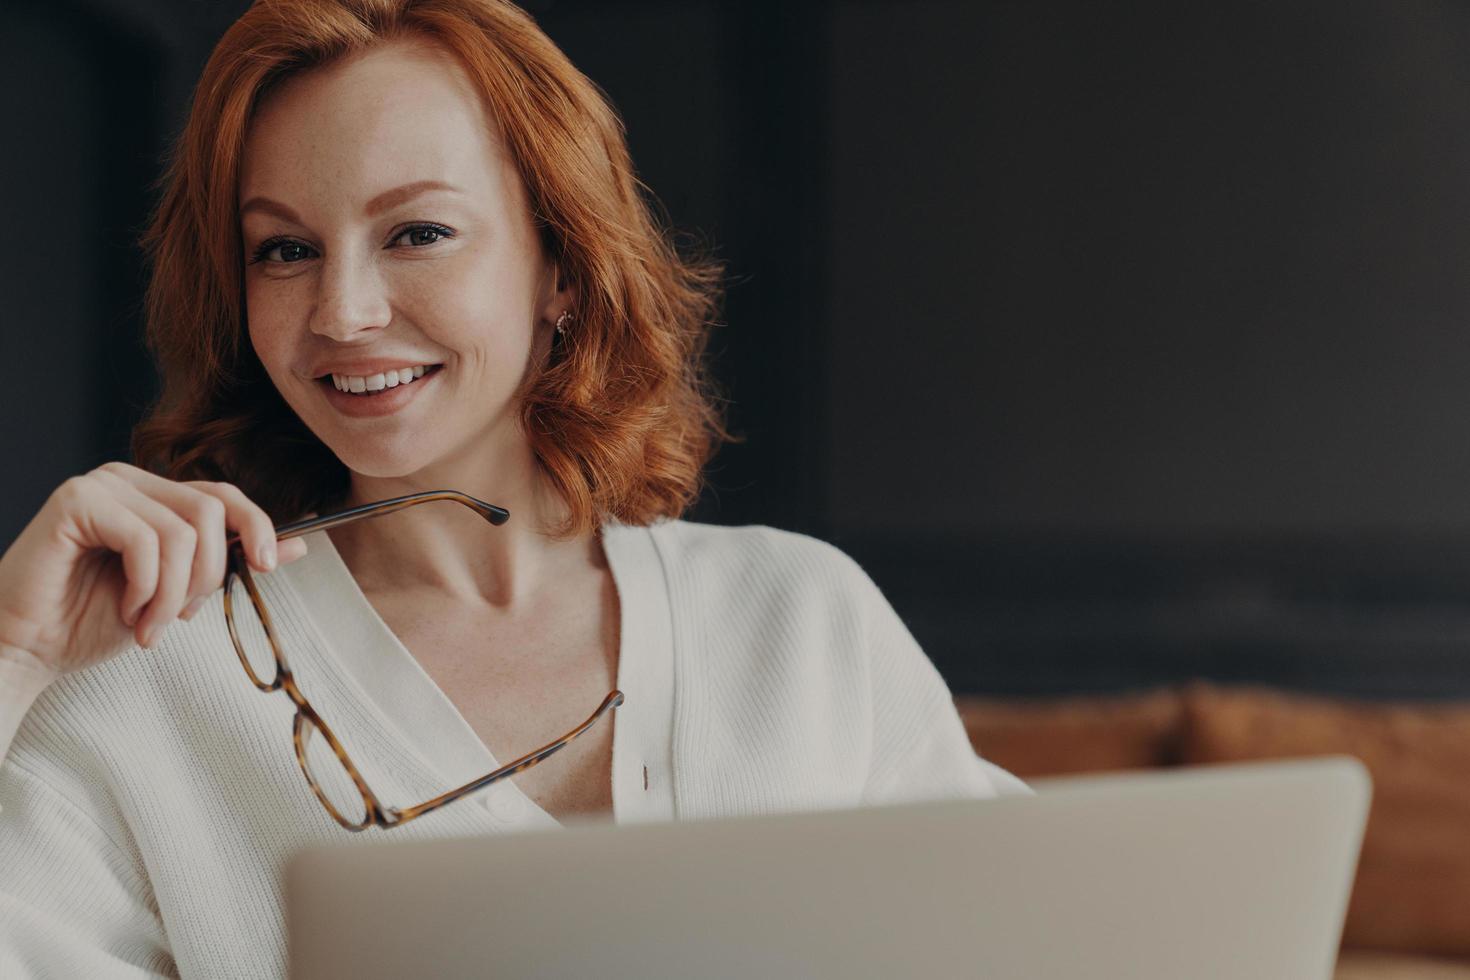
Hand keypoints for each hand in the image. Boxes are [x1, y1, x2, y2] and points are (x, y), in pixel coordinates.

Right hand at [0, 462, 307, 677]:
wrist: (29, 649)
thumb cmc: (93, 620)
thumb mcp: (179, 594)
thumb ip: (230, 563)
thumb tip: (297, 546)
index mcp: (155, 496)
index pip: (225, 496)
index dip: (258, 527)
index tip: (270, 566)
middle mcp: (130, 481)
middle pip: (211, 511)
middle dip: (207, 576)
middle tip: (178, 619)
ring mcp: (102, 485)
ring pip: (182, 531)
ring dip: (173, 594)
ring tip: (147, 625)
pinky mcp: (76, 501)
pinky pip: (145, 539)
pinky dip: (146, 587)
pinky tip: (125, 610)